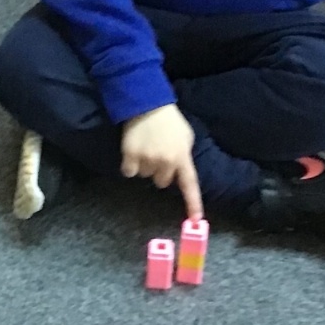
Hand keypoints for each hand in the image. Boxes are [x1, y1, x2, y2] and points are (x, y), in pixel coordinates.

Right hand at [120, 104, 203, 219]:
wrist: (147, 104)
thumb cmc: (169, 121)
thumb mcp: (185, 137)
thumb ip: (183, 156)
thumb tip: (178, 171)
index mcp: (182, 157)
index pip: (189, 184)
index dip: (193, 203)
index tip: (195, 220)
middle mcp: (165, 162)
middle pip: (161, 182)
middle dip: (160, 171)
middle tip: (157, 152)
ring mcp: (147, 160)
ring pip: (144, 176)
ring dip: (144, 165)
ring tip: (146, 146)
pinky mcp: (130, 157)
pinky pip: (129, 171)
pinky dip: (129, 164)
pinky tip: (133, 149)